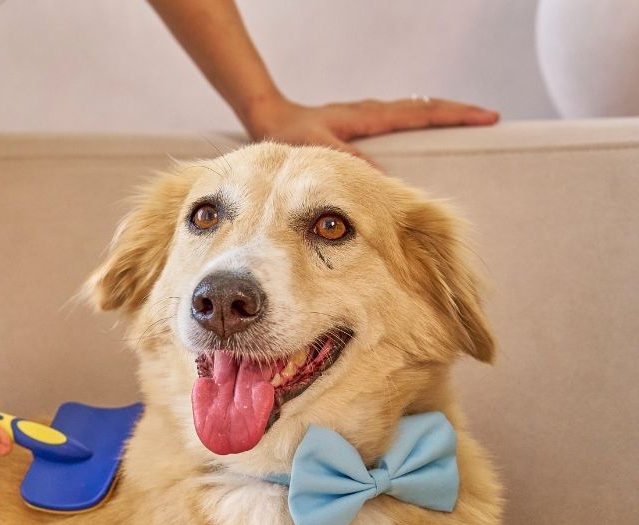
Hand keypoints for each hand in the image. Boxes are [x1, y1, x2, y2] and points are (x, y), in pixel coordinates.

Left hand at [245, 96, 498, 160]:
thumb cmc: (291, 134)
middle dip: (458, 114)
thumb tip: (383, 179)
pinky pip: (397, 125)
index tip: (487, 117)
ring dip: (440, 119)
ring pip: (413, 113)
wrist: (269, 117)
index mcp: (370, 117)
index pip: (423, 112)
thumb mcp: (320, 151)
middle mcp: (373, 113)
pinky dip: (417, 127)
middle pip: (426, 108)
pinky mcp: (358, 127)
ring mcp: (367, 118)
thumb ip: (349, 163)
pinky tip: (422, 141)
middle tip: (490, 119)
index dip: (456, 116)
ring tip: (466, 128)